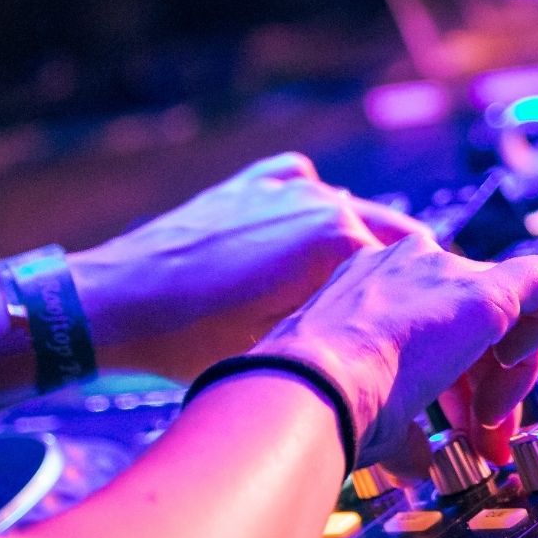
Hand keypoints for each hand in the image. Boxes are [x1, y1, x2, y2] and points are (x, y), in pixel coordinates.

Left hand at [69, 152, 427, 380]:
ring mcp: (283, 188)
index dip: (419, 303)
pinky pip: (301, 186)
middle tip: (402, 309)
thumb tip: (380, 351)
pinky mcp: (249, 186)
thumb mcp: (280, 351)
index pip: (409, 270)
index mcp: (338, 241)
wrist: (110, 306)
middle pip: (387, 235)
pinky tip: (305, 236)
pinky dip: (313, 208)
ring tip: (355, 284)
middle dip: (400, 270)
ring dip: (358, 242)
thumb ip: (343, 334)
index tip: (427, 326)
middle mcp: (321, 200)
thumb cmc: (191, 342)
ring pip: (346, 211)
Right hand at [250, 234, 537, 480]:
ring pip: (508, 312)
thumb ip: (403, 431)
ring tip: (487, 434)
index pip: (434, 330)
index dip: (457, 386)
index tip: (458, 431)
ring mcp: (442, 271)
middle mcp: (406, 268)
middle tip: (483, 442)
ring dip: (508, 381)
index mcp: (369, 290)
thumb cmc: (319, 406)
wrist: (310, 389)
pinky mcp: (483, 289)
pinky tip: (512, 380)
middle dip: (487, 390)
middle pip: (473, 325)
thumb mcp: (365, 414)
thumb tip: (419, 464)